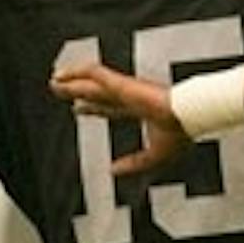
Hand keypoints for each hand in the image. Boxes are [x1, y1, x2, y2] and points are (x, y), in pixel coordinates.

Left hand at [49, 62, 192, 175]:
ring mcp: (125, 88)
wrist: (189, 115)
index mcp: (141, 109)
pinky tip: (62, 74)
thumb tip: (113, 170)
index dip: (94, 108)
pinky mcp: (121, 83)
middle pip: (98, 92)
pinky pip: (93, 72)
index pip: (111, 107)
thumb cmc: (182, 132)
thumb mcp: (155, 156)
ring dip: (72, 80)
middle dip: (78, 92)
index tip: (79, 108)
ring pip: (91, 81)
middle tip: (60, 90)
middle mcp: (130, 96)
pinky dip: (76, 72)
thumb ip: (134, 164)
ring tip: (54, 80)